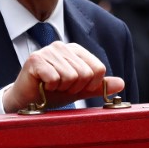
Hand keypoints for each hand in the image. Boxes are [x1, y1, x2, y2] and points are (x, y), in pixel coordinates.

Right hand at [2, 41, 124, 112]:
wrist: (27, 100)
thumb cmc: (52, 93)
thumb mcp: (80, 90)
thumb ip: (99, 86)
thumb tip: (121, 83)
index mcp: (76, 50)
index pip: (98, 69)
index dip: (89, 85)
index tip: (75, 87)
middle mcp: (62, 46)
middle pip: (85, 74)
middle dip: (74, 88)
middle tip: (60, 88)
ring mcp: (48, 51)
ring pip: (70, 76)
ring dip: (61, 88)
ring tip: (50, 86)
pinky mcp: (35, 59)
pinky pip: (55, 78)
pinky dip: (49, 87)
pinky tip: (42, 85)